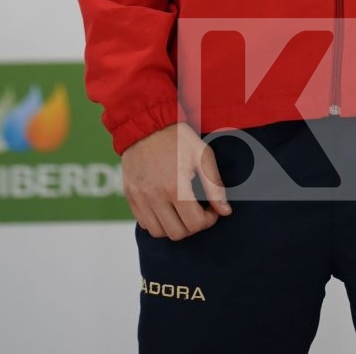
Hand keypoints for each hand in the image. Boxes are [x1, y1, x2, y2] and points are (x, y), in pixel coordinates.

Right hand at [122, 121, 232, 240]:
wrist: (147, 123)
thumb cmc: (178, 138)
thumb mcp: (202, 155)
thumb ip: (215, 186)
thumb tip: (225, 211)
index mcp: (175, 186)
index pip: (195, 224)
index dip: (208, 220)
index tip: (211, 209)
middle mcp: (154, 196)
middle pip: (177, 233)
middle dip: (193, 225)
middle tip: (198, 211)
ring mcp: (140, 197)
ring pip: (158, 232)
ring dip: (174, 226)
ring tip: (181, 210)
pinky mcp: (130, 195)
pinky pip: (144, 222)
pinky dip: (156, 221)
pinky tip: (166, 207)